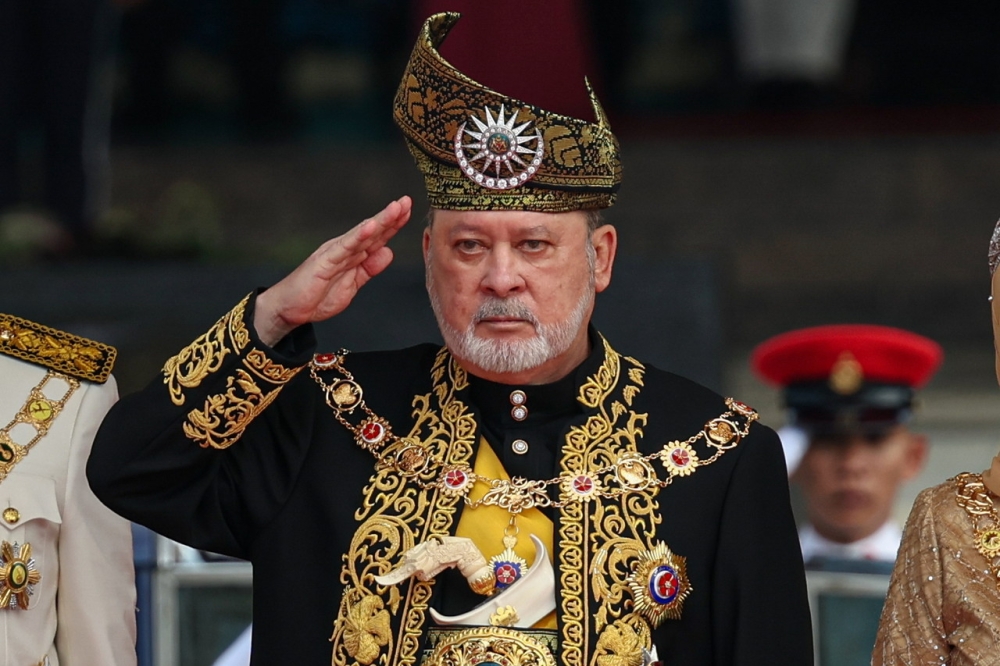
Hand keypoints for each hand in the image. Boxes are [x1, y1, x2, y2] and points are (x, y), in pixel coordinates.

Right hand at [254, 196, 411, 345]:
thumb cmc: (317, 295)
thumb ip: (369, 269)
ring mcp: (335, 253)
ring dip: (379, 221)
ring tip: (395, 208)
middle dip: (391, 216)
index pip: (377, 238)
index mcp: (353, 255)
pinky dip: (358, 236)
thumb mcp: (352, 284)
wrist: (289, 309)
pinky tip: (371, 226)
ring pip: (361, 234)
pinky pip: (344, 247)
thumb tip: (388, 252)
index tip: (408, 211)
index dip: (393, 225)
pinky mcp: (324, 261)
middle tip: (406, 201)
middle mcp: (345, 249)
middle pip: (372, 231)